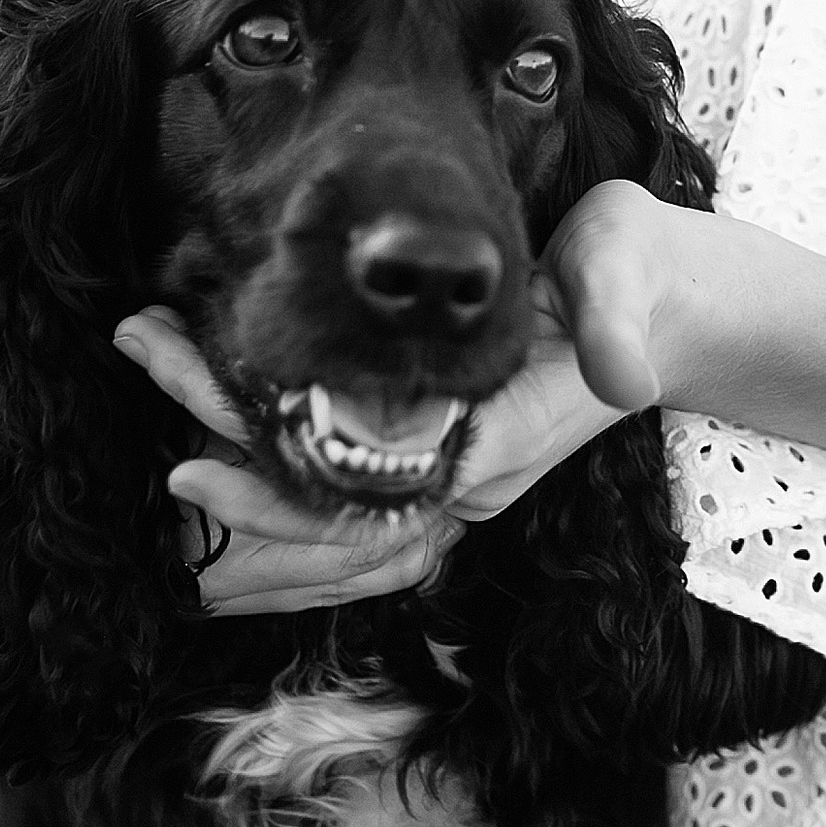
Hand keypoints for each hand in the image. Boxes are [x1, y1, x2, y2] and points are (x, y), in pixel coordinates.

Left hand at [110, 203, 686, 620]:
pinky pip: (359, 532)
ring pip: (342, 550)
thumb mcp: (625, 277)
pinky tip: (231, 497)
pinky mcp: (449, 470)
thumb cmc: (633, 276)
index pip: (364, 497)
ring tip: (168, 492)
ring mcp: (459, 488)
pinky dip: (292, 531)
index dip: (275, 490)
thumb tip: (624, 377)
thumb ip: (617, 324)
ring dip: (253, 530)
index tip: (194, 458)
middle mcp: (470, 484)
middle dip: (236, 504)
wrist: (670, 307)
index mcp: (494, 445)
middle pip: (334, 535)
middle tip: (155, 448)